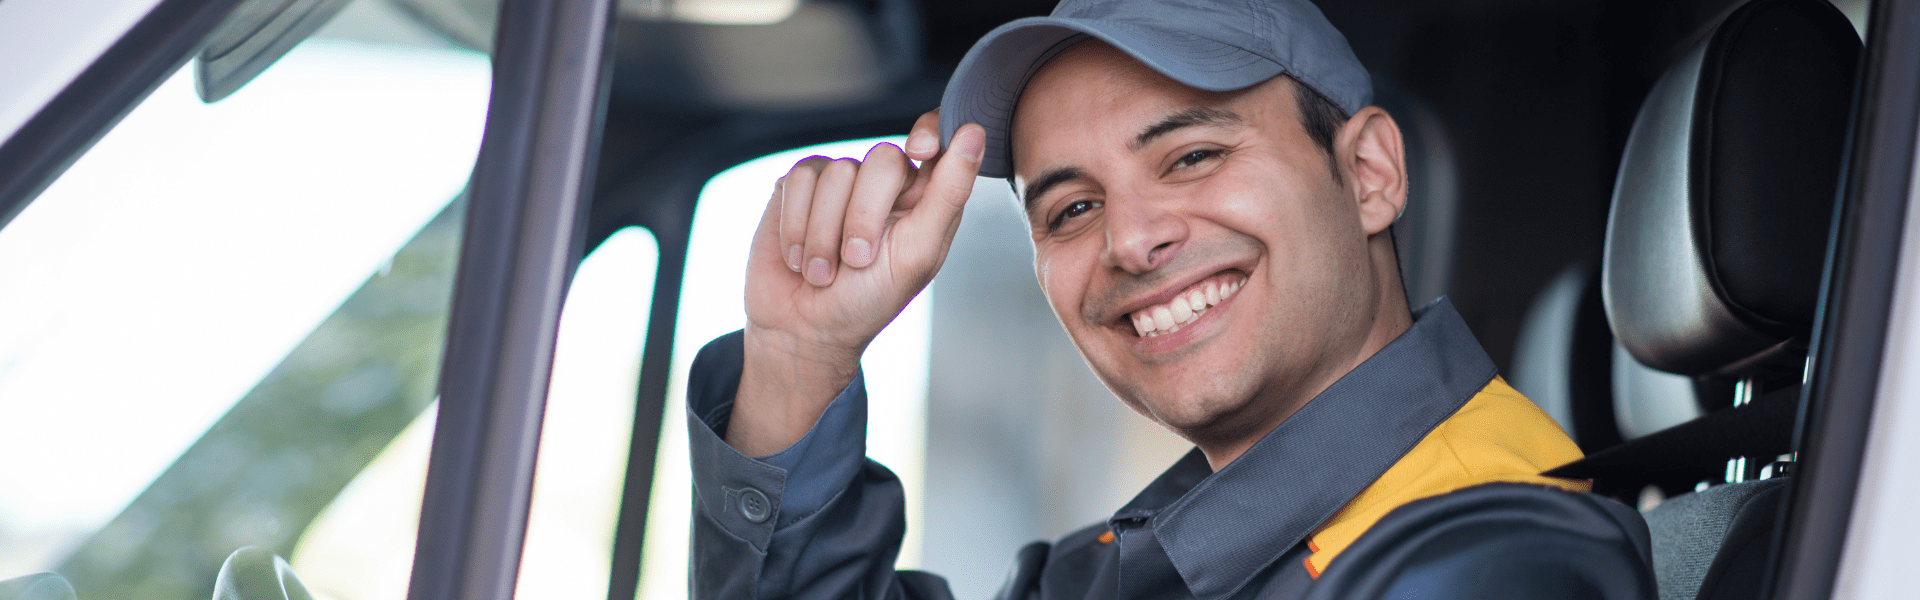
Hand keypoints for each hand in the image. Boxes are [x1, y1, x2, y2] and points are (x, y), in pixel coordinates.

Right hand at [729, 111, 985, 454]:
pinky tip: (798, 257)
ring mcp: (838, 182)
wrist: (803, 330)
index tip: (922, 149)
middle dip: (865, 218)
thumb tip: (974, 132)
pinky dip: (796, 226)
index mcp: (923, 197)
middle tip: (856, 261)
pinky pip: (797, 180)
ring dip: (824, 234)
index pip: (937, 136)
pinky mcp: (797, 188)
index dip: (930, 132)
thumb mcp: (918, 253)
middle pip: (882, 159)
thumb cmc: (868, 301)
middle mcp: (882, 184)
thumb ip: (948, 192)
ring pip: (834, 173)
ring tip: (823, 270)